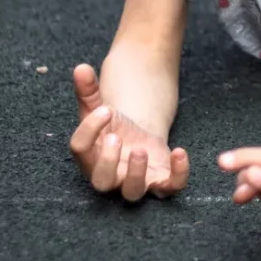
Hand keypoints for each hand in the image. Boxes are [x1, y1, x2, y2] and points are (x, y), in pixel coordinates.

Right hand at [69, 64, 188, 200]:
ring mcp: (135, 182)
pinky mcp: (160, 183)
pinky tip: (180, 152)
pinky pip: (170, 188)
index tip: (106, 109)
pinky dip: (178, 174)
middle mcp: (109, 175)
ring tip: (140, 149)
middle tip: (116, 138)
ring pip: (132, 192)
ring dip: (136, 174)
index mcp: (89, 156)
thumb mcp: (100, 108)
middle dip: (108, 162)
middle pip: (101, 181)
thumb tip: (80, 67)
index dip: (89, 129)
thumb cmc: (114, 128)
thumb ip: (89, 91)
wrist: (140, 140)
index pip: (80, 149)